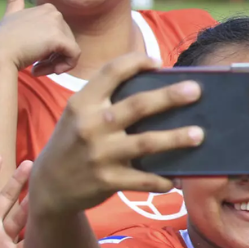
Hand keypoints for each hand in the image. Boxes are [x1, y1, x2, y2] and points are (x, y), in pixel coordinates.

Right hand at [0, 0, 79, 76]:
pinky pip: (74, 56)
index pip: (59, 34)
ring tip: (38, 69)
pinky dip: (65, 66)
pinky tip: (48, 70)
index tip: (35, 56)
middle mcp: (55, 13)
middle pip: (66, 42)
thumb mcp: (10, 15)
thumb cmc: (4, 37)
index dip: (50, 48)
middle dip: (52, 58)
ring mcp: (58, 24)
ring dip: (55, 64)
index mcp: (48, 8)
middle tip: (36, 67)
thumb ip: (14, 1)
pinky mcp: (60, 39)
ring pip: (70, 50)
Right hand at [29, 53, 202, 217]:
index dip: (136, 62)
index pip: (111, 72)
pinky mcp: (108, 180)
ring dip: (176, 138)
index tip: (158, 62)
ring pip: (146, 143)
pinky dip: (163, 180)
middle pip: (138, 105)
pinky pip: (143, 180)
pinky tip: (177, 179)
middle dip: (169, 96)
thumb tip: (158, 87)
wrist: (49, 185)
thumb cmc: (74, 142)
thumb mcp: (79, 115)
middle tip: (195, 90)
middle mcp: (90, 125)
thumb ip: (107, 101)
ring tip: (199, 134)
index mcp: (83, 103)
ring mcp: (100, 154)